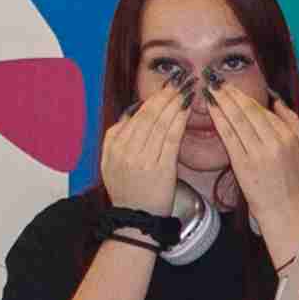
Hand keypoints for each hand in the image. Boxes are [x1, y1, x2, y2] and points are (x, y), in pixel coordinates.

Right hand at [100, 86, 192, 222]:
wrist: (135, 220)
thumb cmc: (128, 190)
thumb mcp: (110, 163)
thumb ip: (117, 137)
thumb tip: (132, 113)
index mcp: (114, 145)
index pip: (137, 114)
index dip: (154, 97)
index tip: (168, 85)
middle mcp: (126, 150)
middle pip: (149, 114)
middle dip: (166, 94)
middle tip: (181, 78)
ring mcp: (142, 159)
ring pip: (160, 123)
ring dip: (175, 102)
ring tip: (187, 88)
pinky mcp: (160, 169)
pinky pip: (171, 138)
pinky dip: (180, 120)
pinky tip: (188, 108)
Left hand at [218, 86, 298, 255]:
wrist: (283, 209)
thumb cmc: (292, 181)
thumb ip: (293, 122)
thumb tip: (276, 101)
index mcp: (287, 137)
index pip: (263, 111)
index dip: (245, 96)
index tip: (232, 85)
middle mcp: (273, 142)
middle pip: (249, 111)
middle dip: (231, 93)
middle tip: (216, 79)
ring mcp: (257, 153)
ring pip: (238, 120)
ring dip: (223, 102)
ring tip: (211, 89)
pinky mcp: (242, 164)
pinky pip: (229, 137)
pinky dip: (220, 120)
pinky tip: (212, 109)